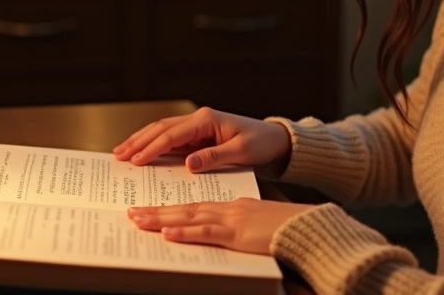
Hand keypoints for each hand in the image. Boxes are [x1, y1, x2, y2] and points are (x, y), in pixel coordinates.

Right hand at [113, 107, 290, 172]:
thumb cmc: (261, 143)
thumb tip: (189, 164)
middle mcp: (199, 120)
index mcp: (207, 120)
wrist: (275, 139)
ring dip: (141, 141)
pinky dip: (154, 145)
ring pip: (162, 131)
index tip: (137, 160)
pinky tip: (141, 152)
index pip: (173, 134)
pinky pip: (171, 140)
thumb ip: (214, 157)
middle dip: (138, 141)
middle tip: (118, 155)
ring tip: (121, 152)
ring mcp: (197, 127)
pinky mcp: (198, 136)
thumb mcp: (241, 152)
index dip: (153, 147)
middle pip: (161, 128)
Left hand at [128, 198, 314, 254]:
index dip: (171, 208)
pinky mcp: (239, 234)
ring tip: (137, 220)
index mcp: (234, 207)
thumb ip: (240, 229)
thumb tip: (224, 236)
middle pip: (186, 208)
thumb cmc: (290, 229)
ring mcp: (233, 220)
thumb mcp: (260, 226)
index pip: (196, 205)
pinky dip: (186, 232)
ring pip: (190, 217)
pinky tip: (168, 234)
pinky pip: (207, 232)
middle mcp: (230, 208)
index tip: (151, 211)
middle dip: (156, 211)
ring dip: (161, 218)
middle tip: (131, 212)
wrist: (312, 227)